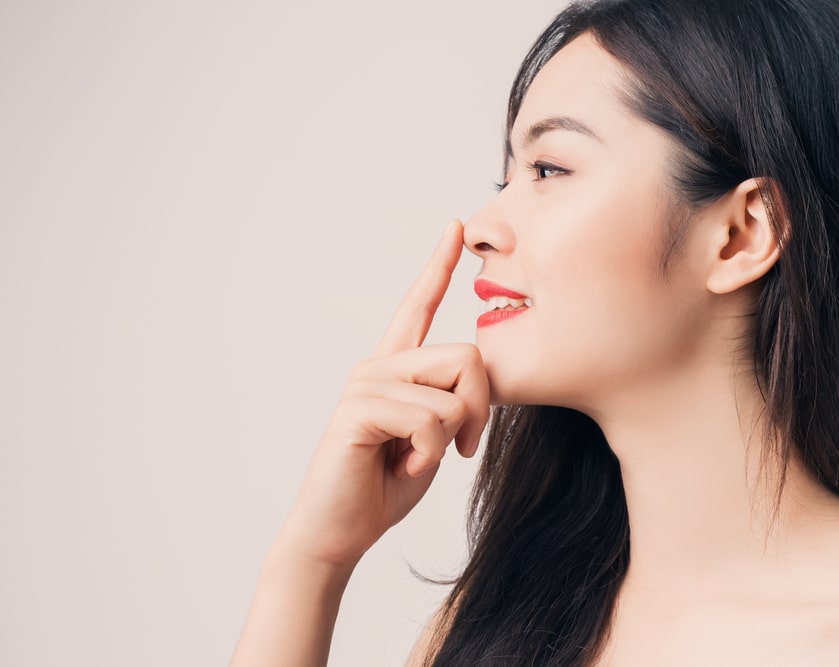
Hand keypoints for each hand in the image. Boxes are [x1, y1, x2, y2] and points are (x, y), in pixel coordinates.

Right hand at [275, 219, 489, 568]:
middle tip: (463, 446)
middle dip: (480, 408)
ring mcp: (365, 383)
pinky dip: (428, 455)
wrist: (339, 532)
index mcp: (396, 367)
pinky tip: (401, 467)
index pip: (418, 305)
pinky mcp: (357, 409)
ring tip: (419, 460)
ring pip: (452, 393)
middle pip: (468, 356)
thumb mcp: (435, 438)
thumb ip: (452, 401)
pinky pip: (428, 420)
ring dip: (450, 439)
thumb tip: (473, 376)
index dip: (438, 265)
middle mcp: (378, 365)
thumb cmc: (386, 485)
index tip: (456, 228)